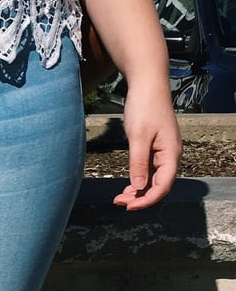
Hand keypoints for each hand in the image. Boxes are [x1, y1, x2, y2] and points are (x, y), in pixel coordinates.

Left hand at [113, 83, 181, 210]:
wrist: (147, 84)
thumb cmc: (144, 106)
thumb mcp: (138, 136)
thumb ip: (138, 163)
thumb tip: (138, 187)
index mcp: (171, 154)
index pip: (162, 186)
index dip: (146, 200)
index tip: (129, 206)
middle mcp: (170, 155)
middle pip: (158, 185)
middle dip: (140, 197)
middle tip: (119, 202)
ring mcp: (163, 151)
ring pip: (153, 178)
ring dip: (138, 190)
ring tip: (120, 197)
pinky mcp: (155, 146)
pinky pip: (149, 169)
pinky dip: (138, 178)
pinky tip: (128, 185)